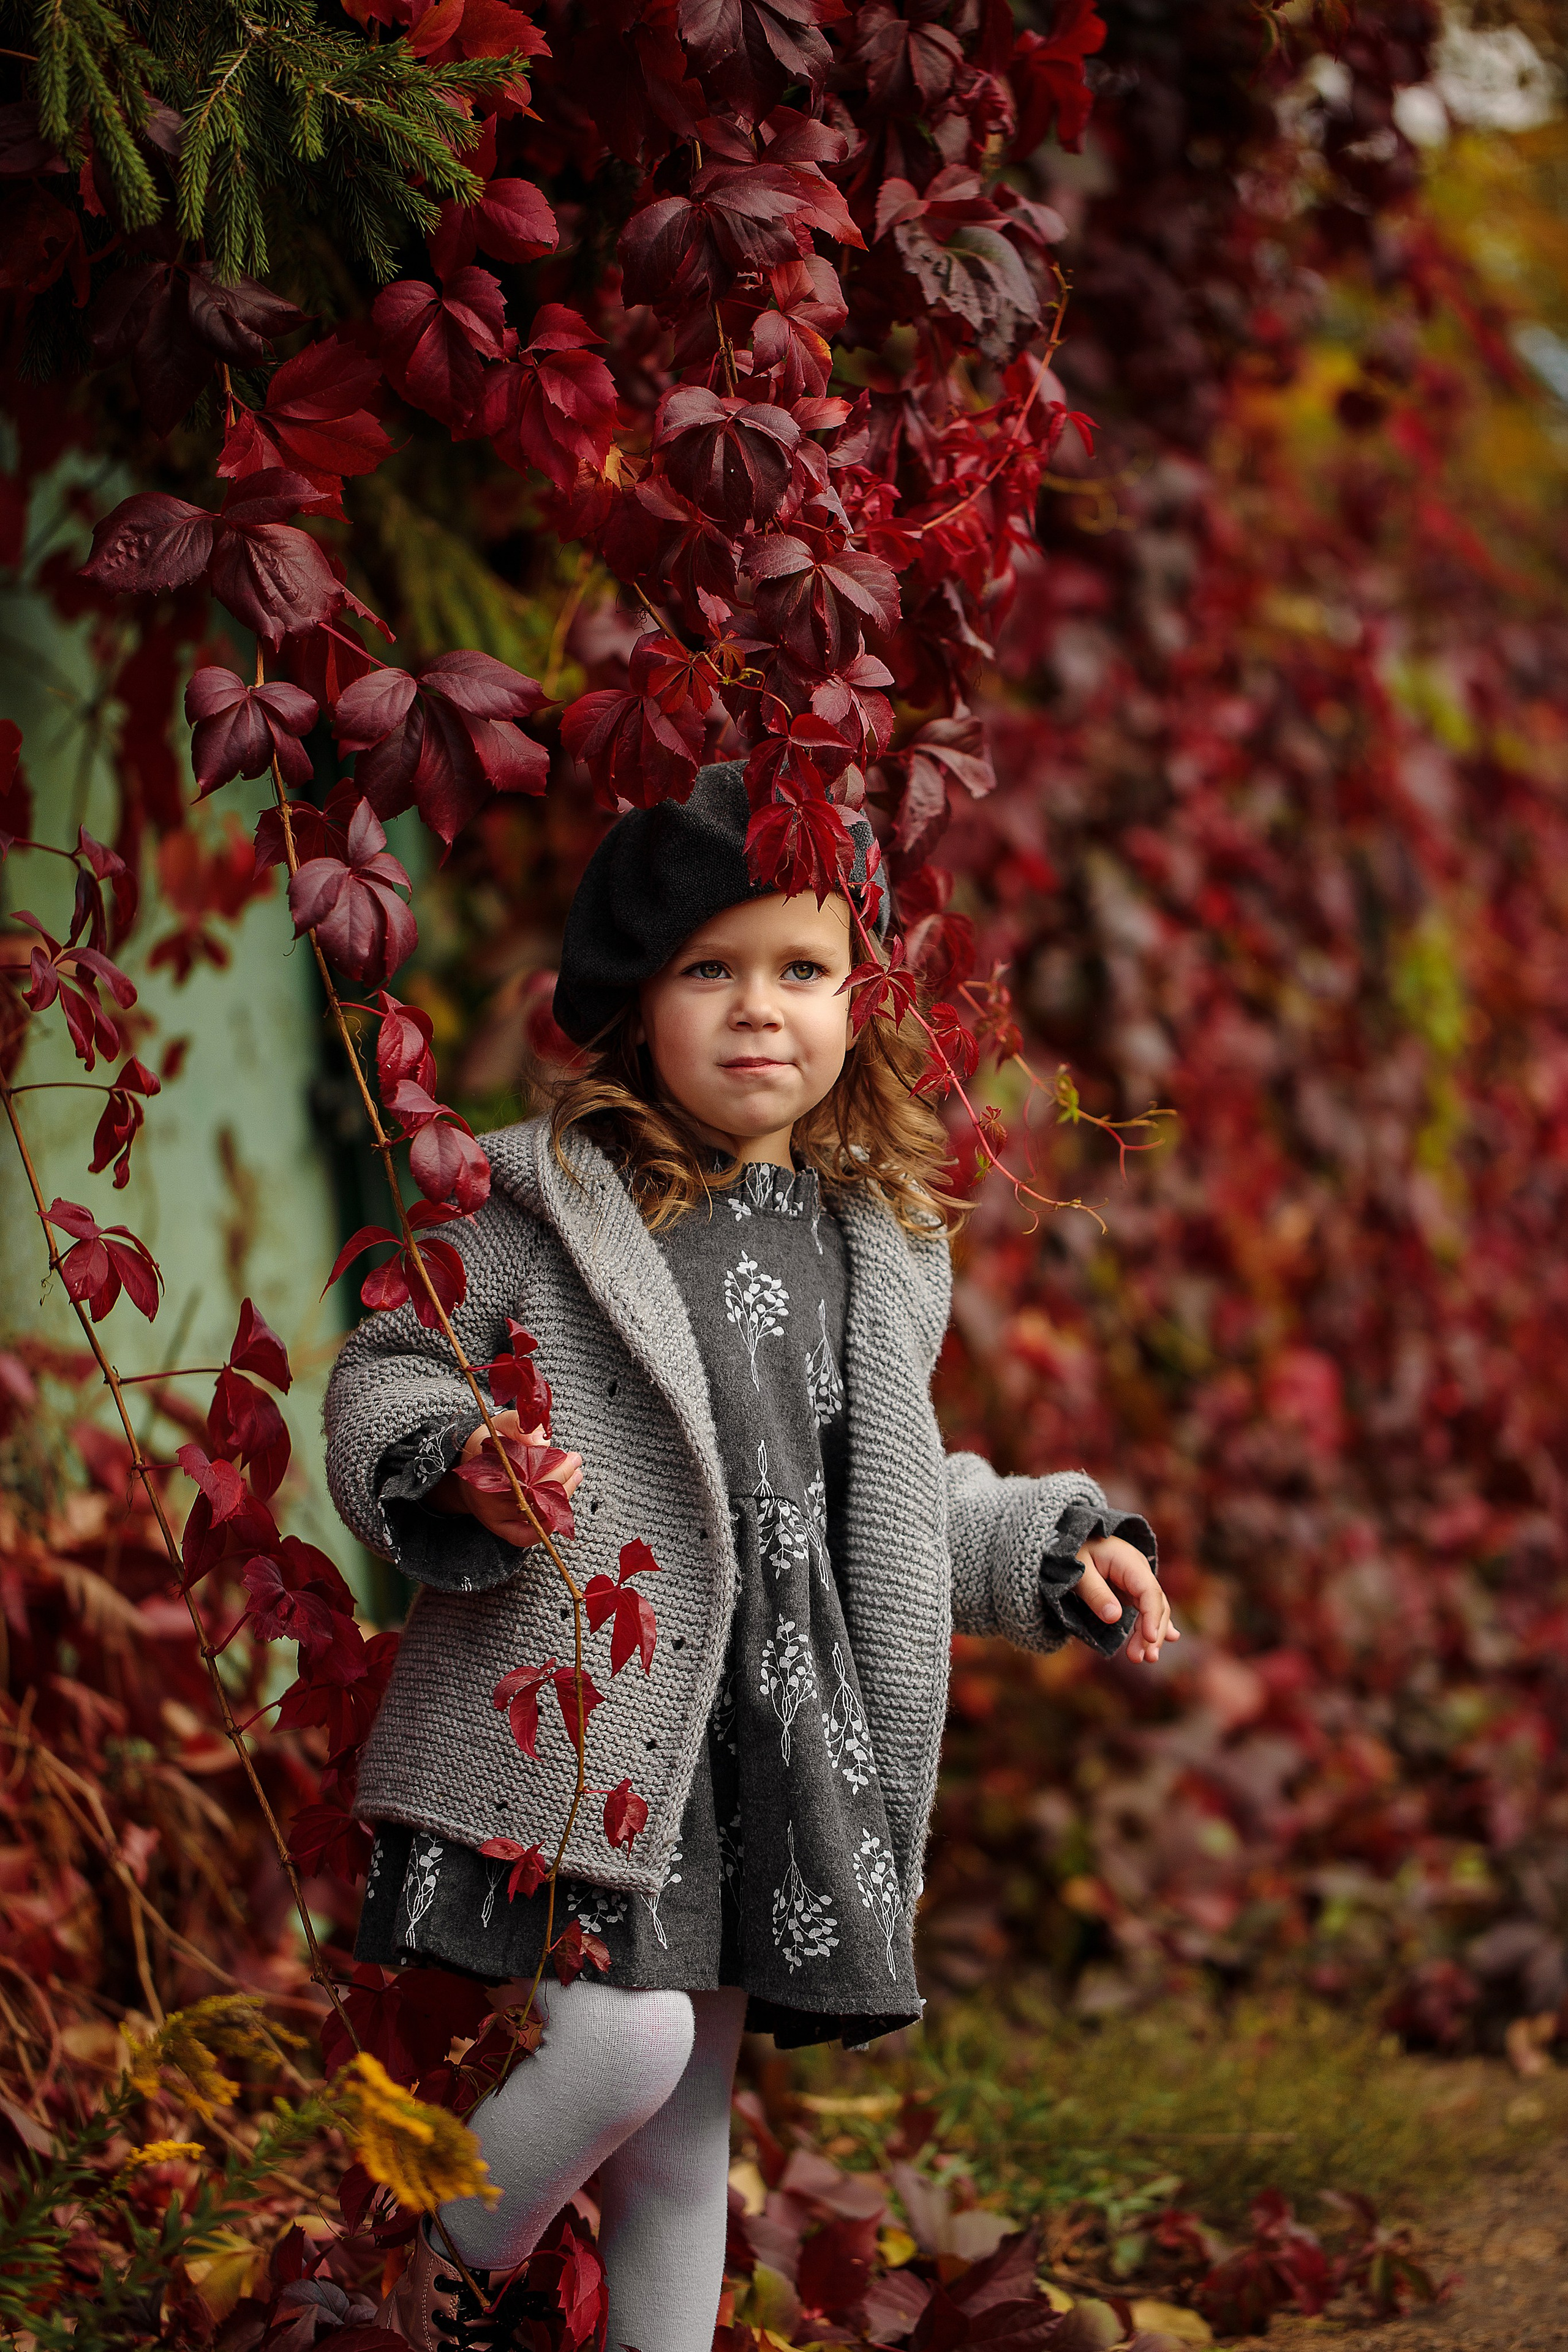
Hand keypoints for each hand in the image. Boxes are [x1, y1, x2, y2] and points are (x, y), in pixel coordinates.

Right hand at [430, 1407, 583, 1548]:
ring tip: (575, 1477)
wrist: (465, 1471)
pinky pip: (524, 1537)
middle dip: (561, 1476)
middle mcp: (488, 1494)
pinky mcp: (499, 1528)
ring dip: (561, 1497)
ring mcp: (493, 1515)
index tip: (567, 1455)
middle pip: (533, 1492)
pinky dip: (544, 1528)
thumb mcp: (499, 1426)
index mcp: (486, 1466)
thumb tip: (541, 1440)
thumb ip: (518, 1426)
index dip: (551, 1464)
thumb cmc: (487, 1446)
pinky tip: (559, 1512)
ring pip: (534, 1513)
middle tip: (575, 1462)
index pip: (525, 1470)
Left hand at [1074, 1533, 1178, 1665]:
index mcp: (1129, 1562)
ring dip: (1152, 1634)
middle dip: (1151, 1632)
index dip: (1151, 1616)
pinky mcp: (1131, 1590)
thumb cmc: (1073, 1552)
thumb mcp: (1078, 1571)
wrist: (1071, 1538)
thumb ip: (1095, 1593)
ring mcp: (1137, 1581)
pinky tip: (1170, 1637)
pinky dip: (1155, 1624)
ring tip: (1147, 1658)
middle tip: (1141, 1658)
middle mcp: (1139, 1571)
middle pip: (1155, 1604)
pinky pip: (1147, 1608)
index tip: (1149, 1638)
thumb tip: (1114, 1618)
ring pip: (1153, 1609)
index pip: (1149, 1591)